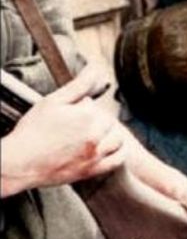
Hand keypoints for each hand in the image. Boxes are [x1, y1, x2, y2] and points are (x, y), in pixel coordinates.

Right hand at [1, 66, 124, 195]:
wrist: (18, 163)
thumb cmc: (32, 132)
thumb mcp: (53, 101)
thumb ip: (79, 85)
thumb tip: (95, 68)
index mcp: (87, 116)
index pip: (98, 108)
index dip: (85, 109)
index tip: (73, 115)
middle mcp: (94, 135)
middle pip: (109, 122)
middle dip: (96, 121)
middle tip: (76, 127)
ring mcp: (94, 154)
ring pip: (117, 139)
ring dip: (109, 135)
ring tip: (90, 136)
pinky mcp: (92, 170)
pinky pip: (118, 160)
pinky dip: (117, 153)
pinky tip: (107, 149)